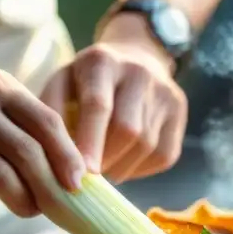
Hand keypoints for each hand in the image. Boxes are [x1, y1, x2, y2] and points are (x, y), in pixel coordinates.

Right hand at [0, 68, 86, 217]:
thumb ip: (29, 123)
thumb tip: (72, 171)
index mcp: (1, 88)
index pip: (47, 123)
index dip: (68, 156)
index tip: (81, 182)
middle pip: (28, 153)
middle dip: (49, 186)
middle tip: (60, 205)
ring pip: (2, 176)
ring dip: (22, 200)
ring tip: (29, 209)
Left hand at [41, 18, 187, 182]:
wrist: (135, 56)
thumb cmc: (87, 79)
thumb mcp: (61, 83)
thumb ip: (52, 113)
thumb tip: (54, 157)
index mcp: (102, 61)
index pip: (98, 105)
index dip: (89, 142)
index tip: (80, 173)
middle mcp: (139, 73)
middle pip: (128, 129)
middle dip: (106, 159)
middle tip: (88, 176)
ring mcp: (165, 92)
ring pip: (147, 146)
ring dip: (122, 167)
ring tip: (103, 168)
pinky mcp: (180, 111)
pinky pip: (164, 154)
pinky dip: (141, 168)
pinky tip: (124, 163)